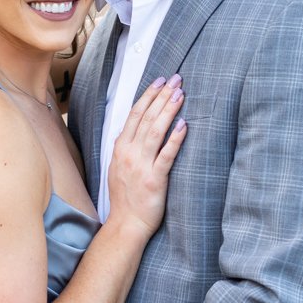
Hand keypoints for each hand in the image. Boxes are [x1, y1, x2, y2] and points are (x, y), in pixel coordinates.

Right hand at [105, 74, 187, 235]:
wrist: (126, 223)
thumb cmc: (126, 197)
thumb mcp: (118, 167)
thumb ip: (126, 147)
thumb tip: (133, 129)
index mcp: (120, 148)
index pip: (134, 114)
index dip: (148, 95)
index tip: (160, 81)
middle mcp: (129, 153)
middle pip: (146, 117)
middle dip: (162, 96)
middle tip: (176, 79)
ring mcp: (141, 165)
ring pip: (155, 131)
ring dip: (168, 110)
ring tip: (180, 93)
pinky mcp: (155, 179)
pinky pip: (166, 155)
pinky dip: (175, 138)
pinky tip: (184, 125)